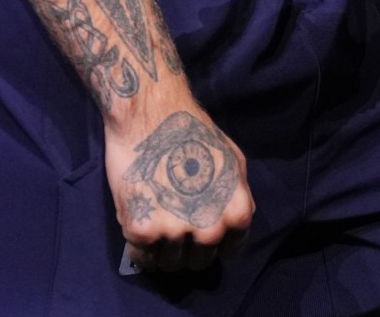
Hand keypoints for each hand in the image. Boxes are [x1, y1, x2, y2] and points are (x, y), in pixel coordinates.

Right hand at [108, 104, 253, 271]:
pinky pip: (142, 259)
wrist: (150, 115)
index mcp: (236, 213)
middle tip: (176, 224)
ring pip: (170, 264)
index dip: (216, 242)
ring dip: (164, 250)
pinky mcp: (142, 231)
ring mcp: (175, 232)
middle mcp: (210, 229)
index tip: (202, 230)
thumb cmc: (193, 132)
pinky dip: (140, 251)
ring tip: (157, 222)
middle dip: (189, 247)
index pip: (230, 251)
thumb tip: (235, 223)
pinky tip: (140, 229)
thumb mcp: (233, 161)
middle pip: (199, 261)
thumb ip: (238, 195)